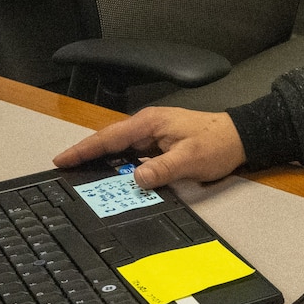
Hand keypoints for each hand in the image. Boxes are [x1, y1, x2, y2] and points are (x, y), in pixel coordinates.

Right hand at [52, 107, 246, 187]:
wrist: (241, 137)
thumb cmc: (219, 143)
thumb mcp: (190, 159)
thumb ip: (162, 169)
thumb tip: (137, 180)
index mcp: (149, 123)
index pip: (109, 138)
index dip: (84, 149)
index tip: (62, 159)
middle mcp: (147, 126)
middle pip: (109, 142)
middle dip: (86, 154)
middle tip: (64, 170)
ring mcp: (153, 134)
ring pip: (120, 149)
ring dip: (102, 161)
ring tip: (81, 175)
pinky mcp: (160, 144)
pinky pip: (133, 155)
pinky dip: (121, 165)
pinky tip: (115, 177)